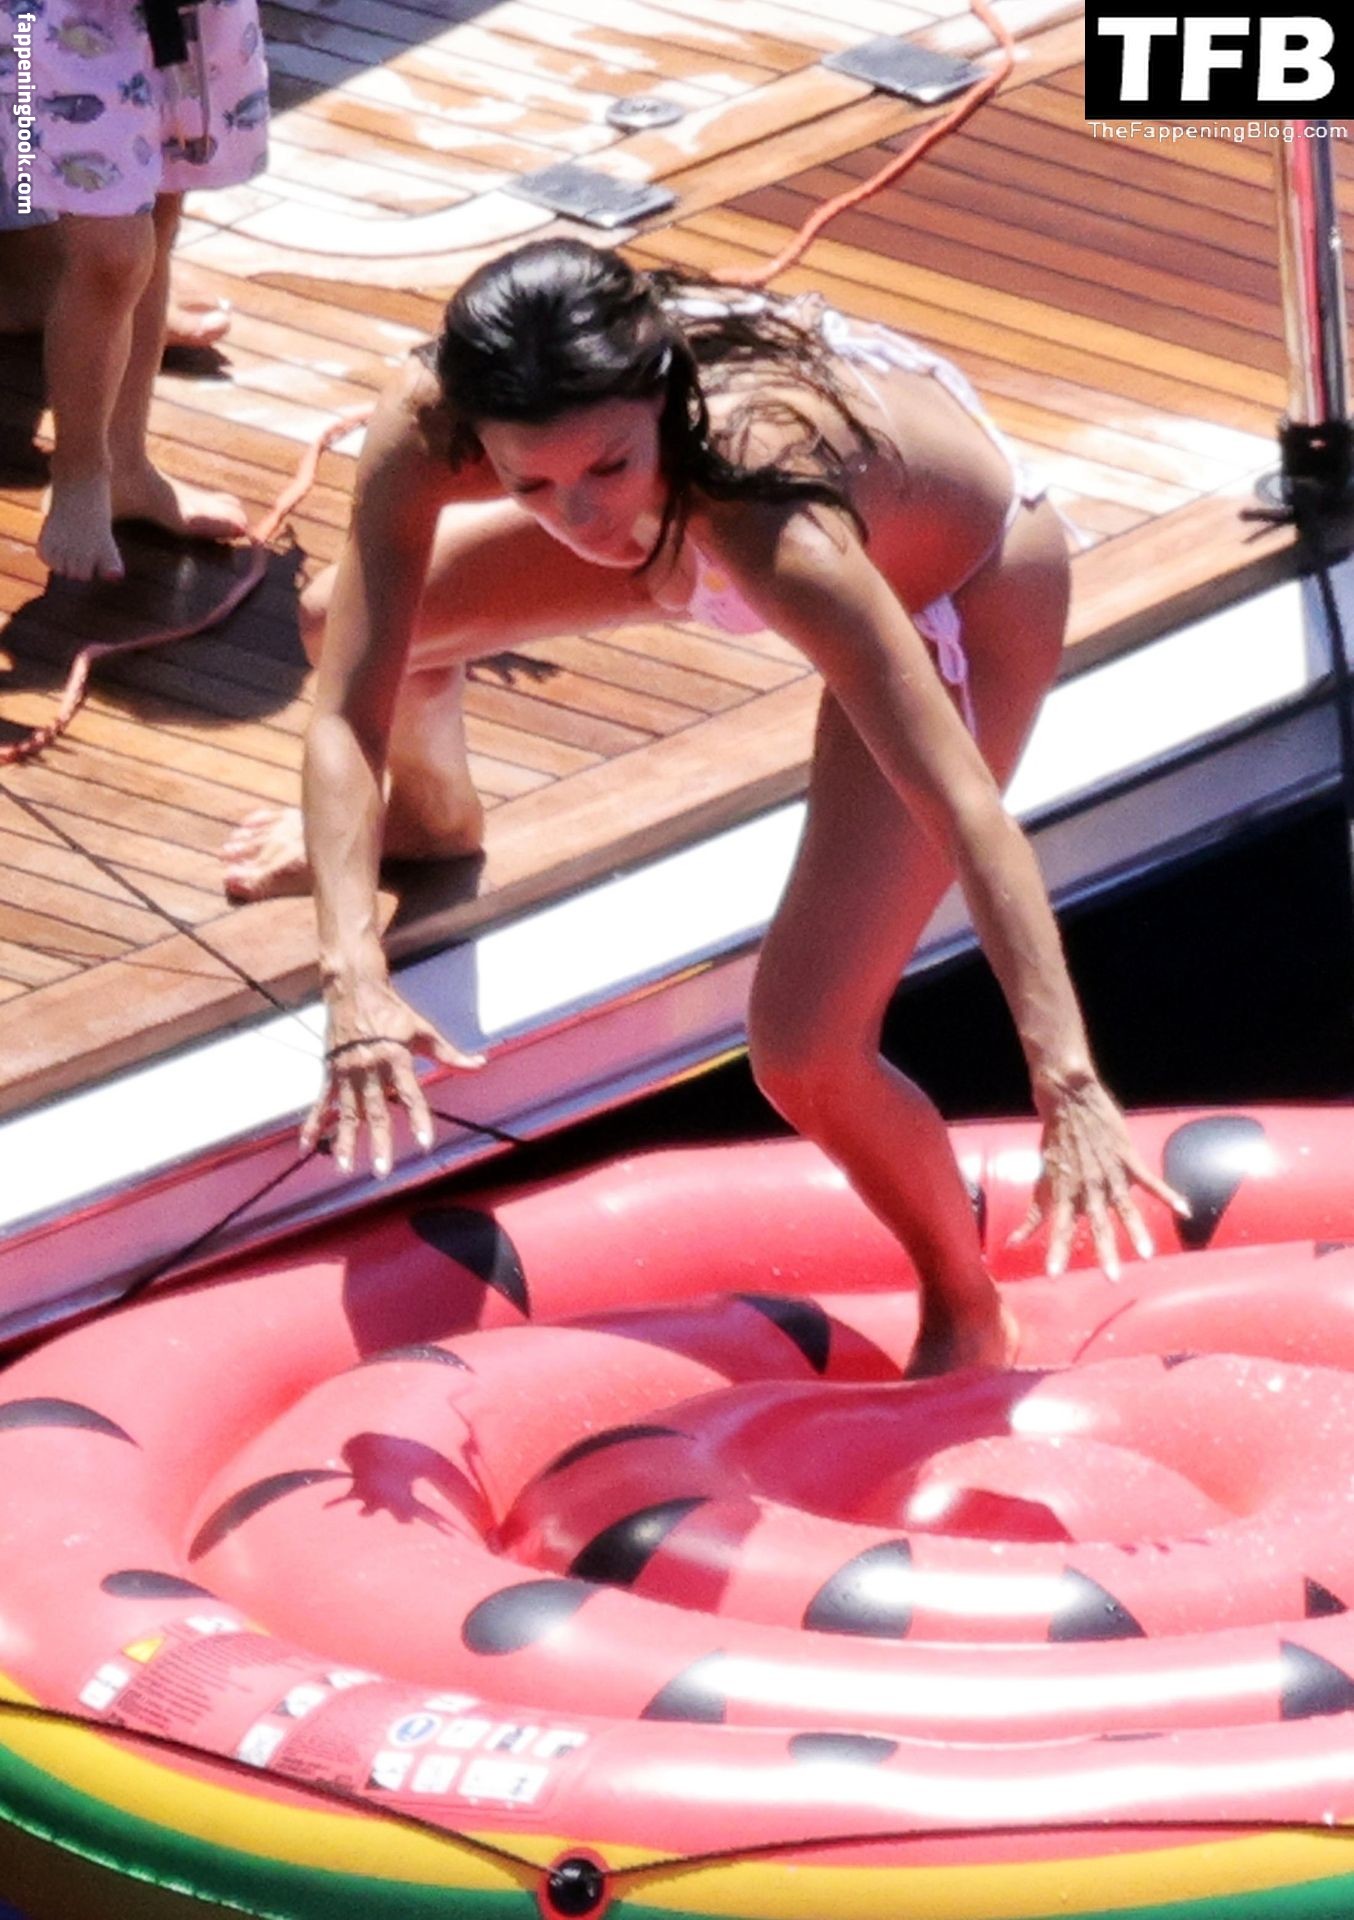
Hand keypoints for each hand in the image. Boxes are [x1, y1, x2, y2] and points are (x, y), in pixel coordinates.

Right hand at [302, 977, 484, 1177]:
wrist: (354, 988)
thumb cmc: (392, 1010)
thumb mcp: (423, 1029)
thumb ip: (449, 1053)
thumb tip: (480, 1064)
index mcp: (395, 1056)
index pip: (410, 1094)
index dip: (419, 1119)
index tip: (424, 1143)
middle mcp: (369, 1067)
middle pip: (376, 1111)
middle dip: (379, 1141)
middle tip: (382, 1170)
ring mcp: (346, 1071)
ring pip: (347, 1113)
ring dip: (345, 1141)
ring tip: (345, 1167)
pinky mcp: (329, 1072)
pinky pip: (321, 1103)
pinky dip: (313, 1124)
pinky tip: (306, 1146)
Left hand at [1008, 1074, 1189, 1279]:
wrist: (1067, 1100)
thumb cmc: (1053, 1142)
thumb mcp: (1041, 1180)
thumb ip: (1033, 1215)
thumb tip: (1012, 1244)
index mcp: (1065, 1192)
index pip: (1059, 1228)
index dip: (1057, 1250)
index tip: (1055, 1275)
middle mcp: (1087, 1186)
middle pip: (1096, 1224)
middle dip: (1104, 1251)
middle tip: (1112, 1278)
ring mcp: (1109, 1173)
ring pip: (1125, 1208)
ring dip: (1136, 1231)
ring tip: (1146, 1255)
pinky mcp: (1127, 1158)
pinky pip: (1150, 1180)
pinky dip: (1167, 1195)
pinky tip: (1184, 1210)